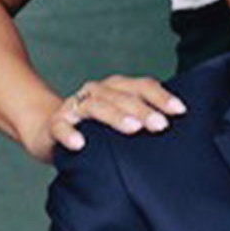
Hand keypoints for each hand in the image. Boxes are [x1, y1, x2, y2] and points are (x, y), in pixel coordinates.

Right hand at [31, 75, 186, 158]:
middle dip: (143, 110)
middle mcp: (96, 92)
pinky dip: (70, 134)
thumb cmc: (97, 129)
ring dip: (115, 117)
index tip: (180, 111)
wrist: (49, 131)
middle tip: (160, 126)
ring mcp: (75, 107)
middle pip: (122, 96)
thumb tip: (180, 129)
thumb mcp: (122, 121)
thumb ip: (144, 120)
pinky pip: (61, 127)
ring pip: (96, 107)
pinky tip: (80, 144)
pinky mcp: (55, 125)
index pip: (142, 86)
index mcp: (116, 88)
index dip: (161, 97)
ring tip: (132, 129)